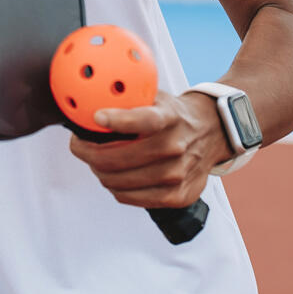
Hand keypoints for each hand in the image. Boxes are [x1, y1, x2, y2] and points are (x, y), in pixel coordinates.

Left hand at [67, 91, 230, 209]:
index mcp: (169, 118)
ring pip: (117, 182)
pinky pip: (129, 197)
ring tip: (95, 160)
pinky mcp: (177, 196)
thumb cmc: (173, 114)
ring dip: (98, 171)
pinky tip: (113, 175)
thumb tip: (86, 101)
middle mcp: (175, 147)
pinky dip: (114, 187)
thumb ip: (127, 99)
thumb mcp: (155, 96)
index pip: (143, 120)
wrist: (213, 132)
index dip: (117, 120)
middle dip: (87, 153)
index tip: (96, 117)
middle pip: (116, 159)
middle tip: (79, 146)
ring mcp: (177, 175)